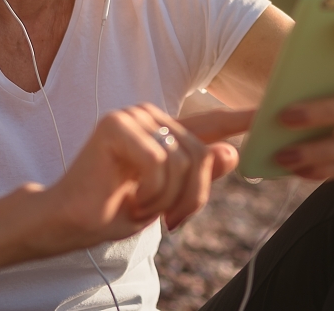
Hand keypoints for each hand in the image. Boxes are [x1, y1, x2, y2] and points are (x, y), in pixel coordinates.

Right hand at [31, 104, 251, 254]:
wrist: (67, 221)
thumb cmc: (114, 210)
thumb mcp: (168, 199)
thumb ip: (199, 176)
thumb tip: (231, 151)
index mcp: (165, 132)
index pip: (210, 124)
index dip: (240, 119)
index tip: (266, 113)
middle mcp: (152, 117)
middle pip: (202, 155)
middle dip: (192, 197)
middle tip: (169, 221)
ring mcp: (134, 116)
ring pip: (183, 160)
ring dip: (166, 199)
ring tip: (141, 207)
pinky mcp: (117, 124)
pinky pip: (159, 161)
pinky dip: (150, 192)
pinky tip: (130, 199)